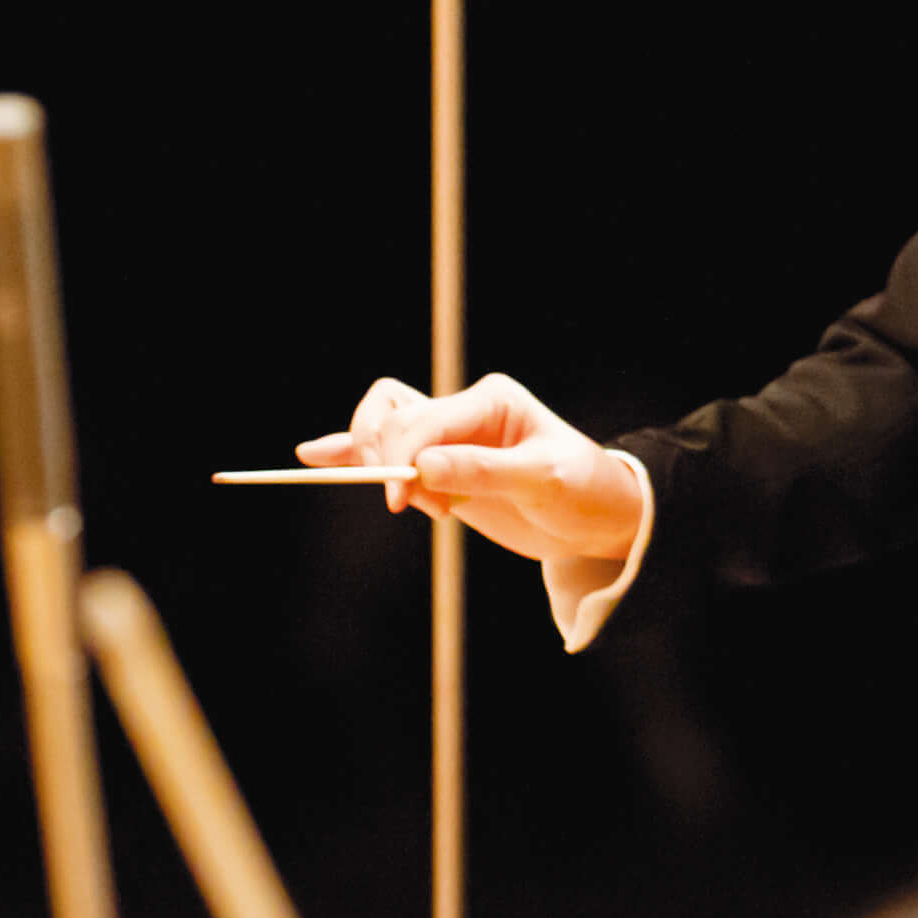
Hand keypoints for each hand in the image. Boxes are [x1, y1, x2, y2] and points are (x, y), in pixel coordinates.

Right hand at [297, 374, 645, 567]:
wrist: (601, 517)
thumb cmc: (584, 491)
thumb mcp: (544, 482)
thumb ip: (483, 471)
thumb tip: (422, 466)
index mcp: (492, 400)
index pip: (422, 418)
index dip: (400, 456)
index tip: (401, 500)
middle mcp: (466, 411)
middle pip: (394, 417)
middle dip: (389, 463)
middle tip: (419, 506)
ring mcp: (451, 438)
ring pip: (384, 426)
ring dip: (379, 466)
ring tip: (416, 505)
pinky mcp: (442, 466)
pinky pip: (390, 452)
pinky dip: (351, 453)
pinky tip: (315, 455)